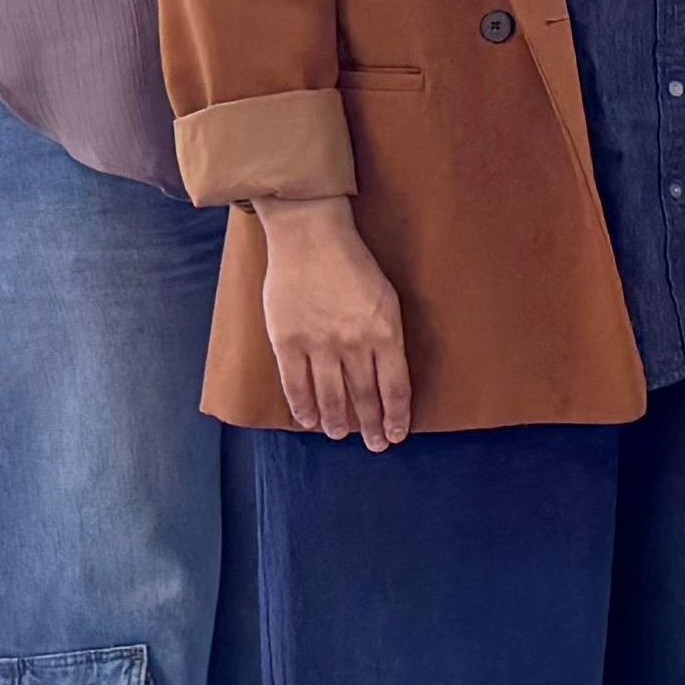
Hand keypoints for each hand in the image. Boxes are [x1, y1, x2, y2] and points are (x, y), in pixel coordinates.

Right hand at [252, 200, 411, 449]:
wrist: (311, 238)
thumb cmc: (354, 266)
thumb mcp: (387, 299)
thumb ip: (387, 337)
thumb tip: (387, 374)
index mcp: (385, 332)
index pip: (395, 387)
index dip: (396, 416)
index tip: (397, 434)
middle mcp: (354, 343)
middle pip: (364, 397)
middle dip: (371, 425)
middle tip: (375, 446)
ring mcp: (319, 344)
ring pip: (331, 396)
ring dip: (337, 422)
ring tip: (340, 436)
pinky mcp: (287, 341)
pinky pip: (296, 385)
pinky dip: (303, 407)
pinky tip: (308, 421)